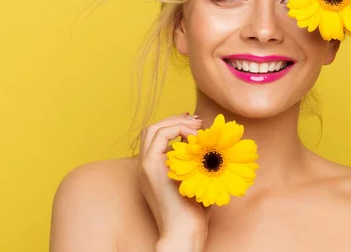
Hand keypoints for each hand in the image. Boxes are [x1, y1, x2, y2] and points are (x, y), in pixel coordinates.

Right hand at [138, 114, 207, 244]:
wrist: (184, 230)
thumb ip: (194, 161)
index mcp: (153, 169)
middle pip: (151, 129)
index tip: (195, 125)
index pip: (156, 137)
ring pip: (153, 129)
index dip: (174, 125)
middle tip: (196, 120)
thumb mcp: (194, 179)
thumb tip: (205, 143)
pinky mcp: (150, 166)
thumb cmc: (194, 210)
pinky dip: (178, 129)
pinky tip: (195, 136)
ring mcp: (145, 165)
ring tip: (197, 125)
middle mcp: (145, 165)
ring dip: (175, 122)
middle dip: (174, 119)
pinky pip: (161, 135)